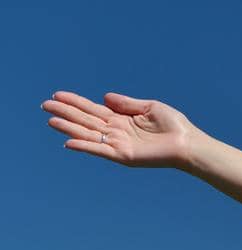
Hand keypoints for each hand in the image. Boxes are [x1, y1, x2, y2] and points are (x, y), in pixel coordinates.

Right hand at [41, 89, 199, 169]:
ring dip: (68, 128)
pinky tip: (68, 142)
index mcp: (121, 119)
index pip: (92, 109)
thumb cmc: (174, 126)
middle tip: (45, 104)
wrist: (187, 143)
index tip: (58, 95)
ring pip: (88, 134)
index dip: (75, 102)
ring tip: (50, 120)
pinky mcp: (123, 155)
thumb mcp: (149, 107)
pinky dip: (85, 146)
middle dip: (65, 112)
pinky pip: (100, 150)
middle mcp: (116, 132)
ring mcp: (118, 144)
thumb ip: (126, 103)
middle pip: (85, 120)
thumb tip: (104, 97)